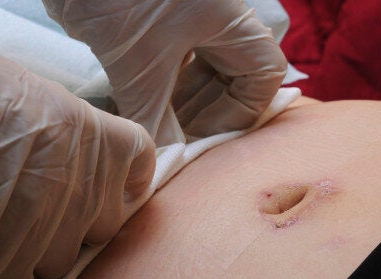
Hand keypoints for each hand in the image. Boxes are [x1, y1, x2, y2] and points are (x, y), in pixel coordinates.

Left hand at [44, 0, 287, 144]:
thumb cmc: (117, 1)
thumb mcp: (139, 69)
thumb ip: (155, 121)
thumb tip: (166, 162)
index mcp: (229, 22)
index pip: (263, 75)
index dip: (238, 113)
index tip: (201, 135)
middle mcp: (214, 20)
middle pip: (231, 77)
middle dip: (206, 112)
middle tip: (176, 139)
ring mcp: (184, 21)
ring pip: (199, 72)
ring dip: (180, 105)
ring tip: (155, 128)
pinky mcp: (155, 26)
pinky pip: (170, 65)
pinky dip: (158, 91)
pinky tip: (137, 110)